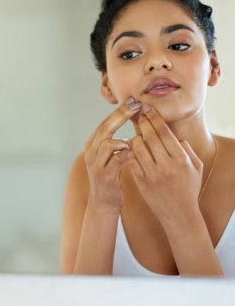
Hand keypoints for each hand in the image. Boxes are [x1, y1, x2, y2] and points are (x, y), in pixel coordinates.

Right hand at [84, 97, 141, 209]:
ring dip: (124, 139)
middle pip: (105, 128)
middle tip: (137, 106)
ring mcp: (95, 164)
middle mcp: (90, 152)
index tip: (134, 101)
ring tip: (137, 139)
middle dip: (122, 115)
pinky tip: (135, 153)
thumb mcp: (109, 157)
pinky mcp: (104, 175)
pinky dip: (126, 153)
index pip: (105, 123)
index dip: (119, 111)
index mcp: (92, 145)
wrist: (104, 203)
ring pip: (108, 142)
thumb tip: (130, 124)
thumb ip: (115, 143)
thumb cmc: (111, 178)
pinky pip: (116, 159)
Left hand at [128, 104, 202, 225]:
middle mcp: (167, 165)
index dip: (155, 119)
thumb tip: (175, 136)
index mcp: (181, 159)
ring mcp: (153, 174)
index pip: (165, 133)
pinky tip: (129, 148)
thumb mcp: (195, 168)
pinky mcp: (142, 182)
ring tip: (135, 134)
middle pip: (150, 137)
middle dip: (143, 123)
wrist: (179, 214)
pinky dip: (129, 152)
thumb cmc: (188, 189)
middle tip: (138, 114)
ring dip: (135, 137)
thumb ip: (186, 150)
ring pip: (138, 147)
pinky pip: (132, 161)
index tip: (148, 109)